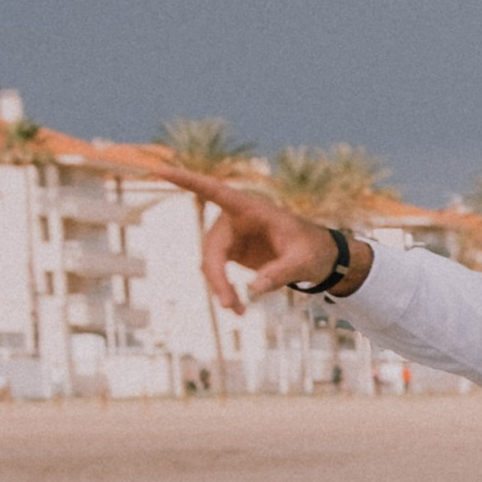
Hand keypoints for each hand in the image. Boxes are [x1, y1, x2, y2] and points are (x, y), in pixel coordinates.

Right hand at [175, 165, 360, 311]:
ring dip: (220, 288)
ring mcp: (230, 235)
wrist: (320, 257)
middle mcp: (234, 218)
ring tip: (239, 311)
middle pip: (212, 247)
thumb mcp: (304, 262)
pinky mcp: (231, 251)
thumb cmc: (313, 250)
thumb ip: (281, 273)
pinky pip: (217, 271)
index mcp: (251, 208)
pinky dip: (224, 289)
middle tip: (231, 306)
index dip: (188, 182)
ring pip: (211, 263)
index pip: (215, 191)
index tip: (161, 171)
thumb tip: (254, 288)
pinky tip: (237, 307)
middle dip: (217, 277)